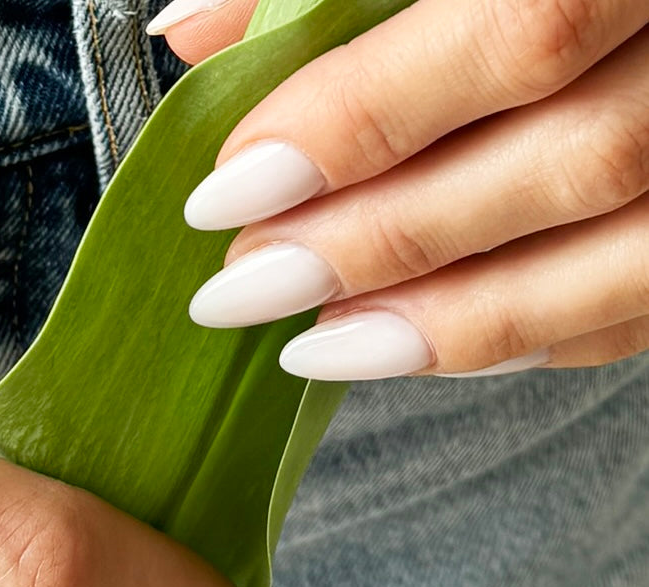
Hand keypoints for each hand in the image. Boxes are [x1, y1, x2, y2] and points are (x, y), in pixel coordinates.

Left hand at [150, 0, 647, 377]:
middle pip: (569, 161)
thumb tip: (191, 30)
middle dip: (385, 238)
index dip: (360, 122)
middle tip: (252, 280)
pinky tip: (426, 344)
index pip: (516, 32)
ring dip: (453, 321)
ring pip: (625, 255)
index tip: (232, 189)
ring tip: (318, 345)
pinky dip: (534, 333)